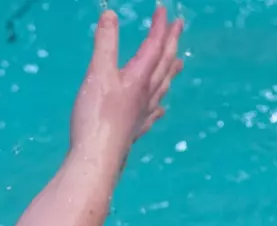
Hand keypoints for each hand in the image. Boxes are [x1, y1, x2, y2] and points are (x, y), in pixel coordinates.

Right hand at [69, 4, 184, 172]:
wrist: (96, 159)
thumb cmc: (97, 116)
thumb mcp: (98, 73)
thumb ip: (105, 43)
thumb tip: (110, 14)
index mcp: (139, 77)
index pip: (154, 46)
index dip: (159, 27)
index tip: (163, 10)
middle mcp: (145, 94)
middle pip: (163, 64)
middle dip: (171, 43)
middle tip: (179, 27)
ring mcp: (141, 114)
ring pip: (162, 88)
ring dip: (170, 72)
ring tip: (180, 63)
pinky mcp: (132, 132)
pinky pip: (151, 115)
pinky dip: (158, 107)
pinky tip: (160, 110)